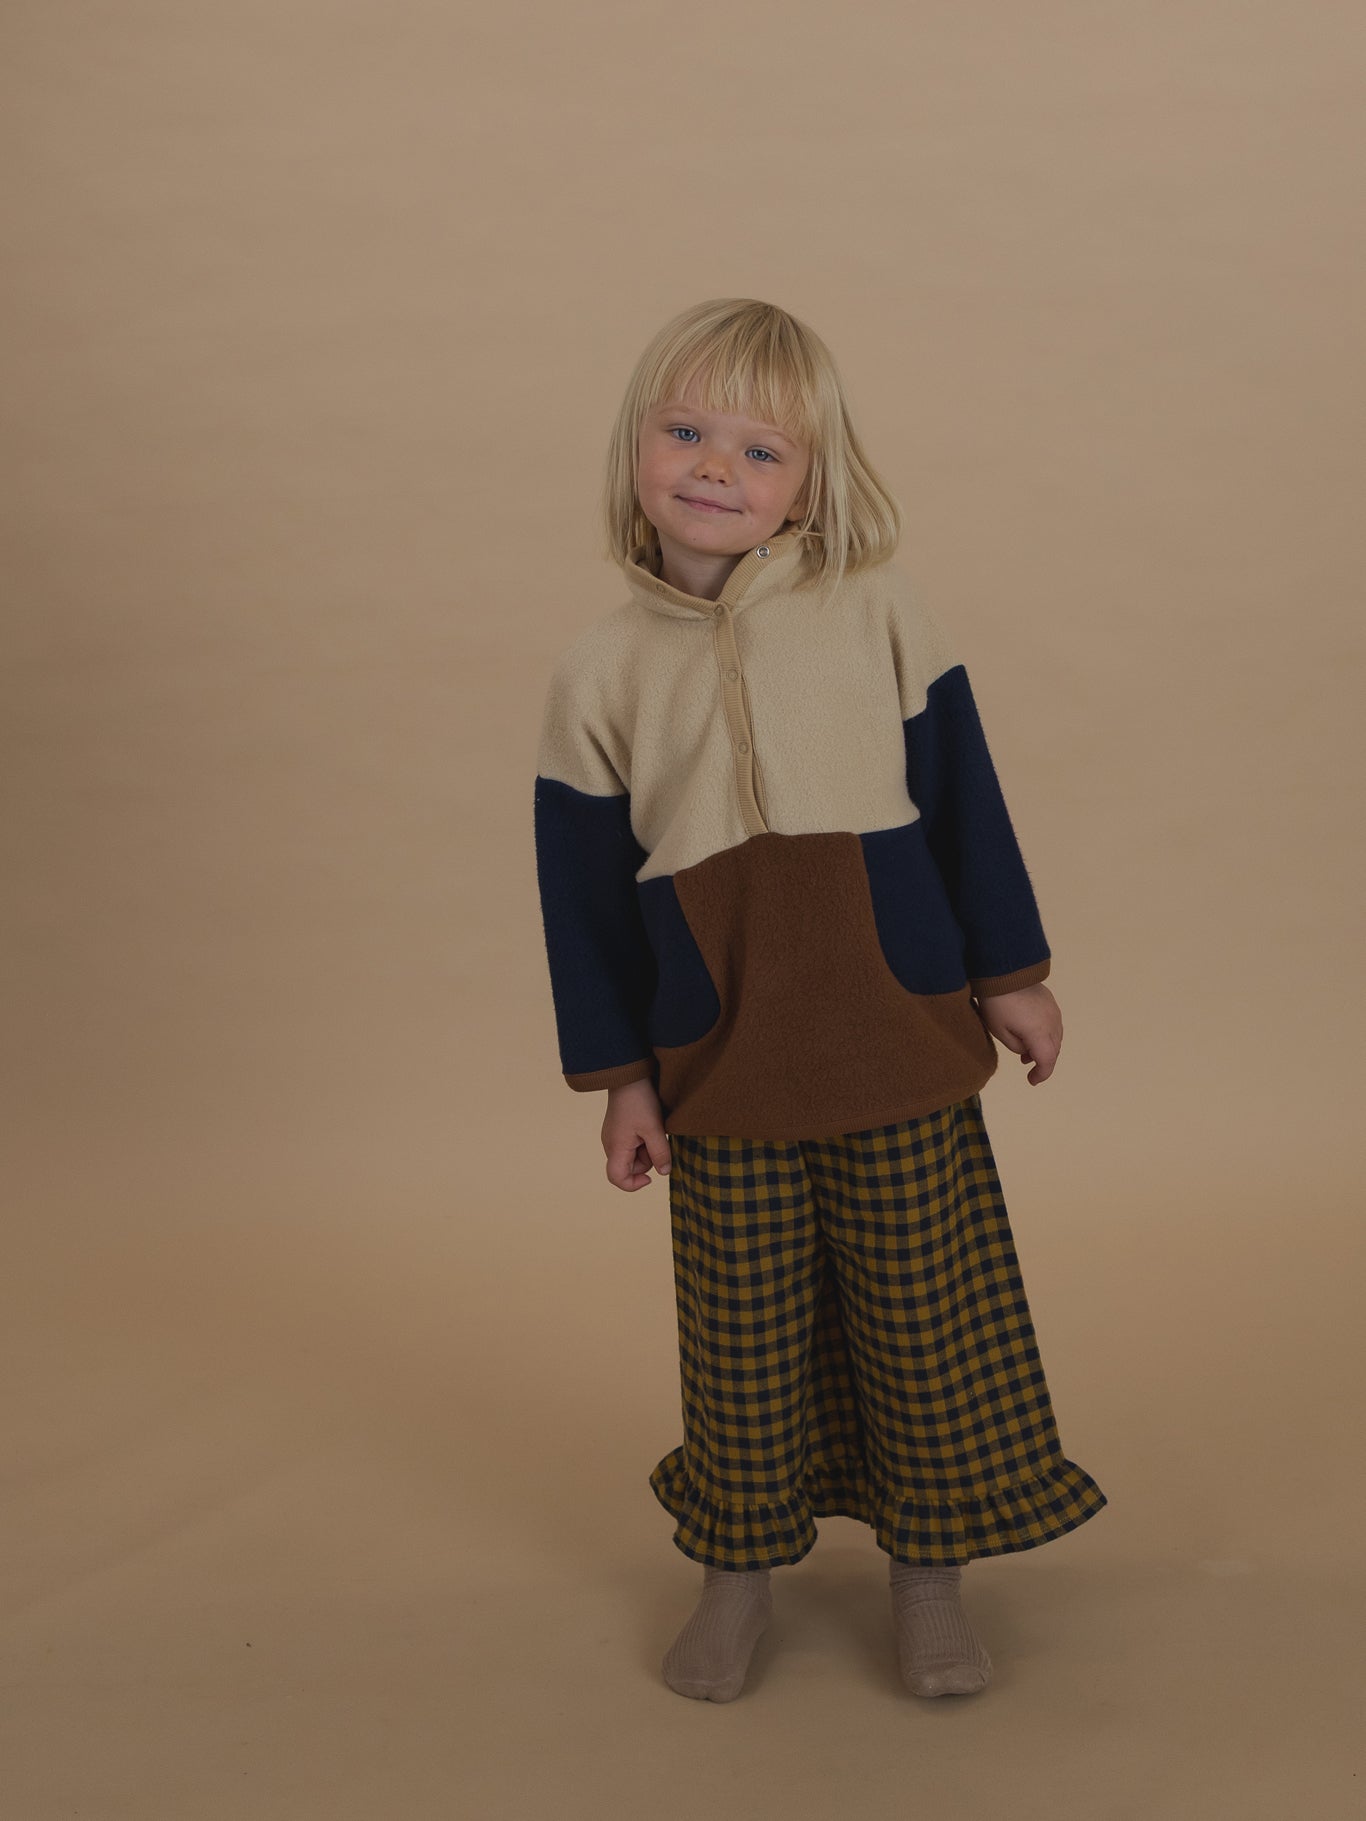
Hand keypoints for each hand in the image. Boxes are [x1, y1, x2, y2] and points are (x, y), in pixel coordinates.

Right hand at [602, 1076, 671, 1190]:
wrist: (629, 1076)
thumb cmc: (639, 1101)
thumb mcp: (654, 1129)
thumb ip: (660, 1153)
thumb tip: (664, 1172)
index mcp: (616, 1147)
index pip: (617, 1178)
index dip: (633, 1184)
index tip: (651, 1177)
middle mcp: (610, 1145)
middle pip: (629, 1167)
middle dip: (646, 1161)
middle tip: (656, 1140)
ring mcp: (613, 1136)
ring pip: (632, 1155)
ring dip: (646, 1149)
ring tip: (653, 1129)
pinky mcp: (618, 1129)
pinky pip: (631, 1144)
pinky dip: (642, 1140)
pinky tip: (648, 1125)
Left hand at [975, 982, 1062, 1084]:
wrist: (1004, 970)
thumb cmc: (997, 1002)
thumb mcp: (999, 1031)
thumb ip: (1016, 1047)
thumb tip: (1026, 1050)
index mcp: (1039, 1033)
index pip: (1047, 1060)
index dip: (1042, 1074)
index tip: (1032, 1081)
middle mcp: (1052, 1023)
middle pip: (1054, 1050)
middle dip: (1043, 1062)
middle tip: (1028, 1069)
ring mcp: (1053, 1011)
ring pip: (1056, 1037)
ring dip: (1044, 1048)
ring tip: (1026, 1053)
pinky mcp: (1050, 1001)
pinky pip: (1054, 1024)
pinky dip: (1046, 1035)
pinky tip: (1031, 1033)